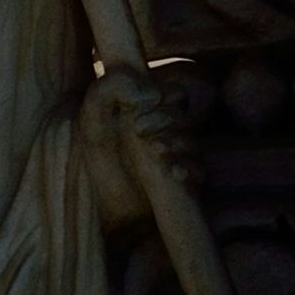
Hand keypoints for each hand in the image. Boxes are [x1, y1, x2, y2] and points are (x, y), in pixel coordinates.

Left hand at [78, 69, 190, 226]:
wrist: (105, 208)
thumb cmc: (102, 159)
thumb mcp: (93, 116)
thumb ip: (113, 86)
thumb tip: (151, 93)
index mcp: (153, 114)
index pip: (176, 94)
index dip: (163, 94)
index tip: (134, 106)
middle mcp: (170, 133)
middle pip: (184, 115)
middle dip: (164, 117)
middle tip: (138, 129)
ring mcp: (180, 158)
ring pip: (193, 141)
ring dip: (177, 142)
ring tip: (156, 150)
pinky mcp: (186, 184)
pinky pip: (200, 170)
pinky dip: (190, 169)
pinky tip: (173, 173)